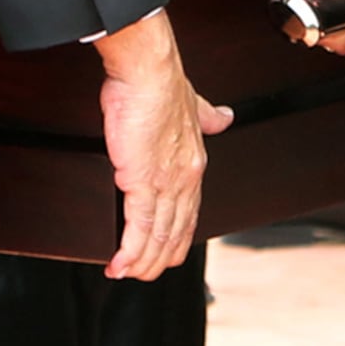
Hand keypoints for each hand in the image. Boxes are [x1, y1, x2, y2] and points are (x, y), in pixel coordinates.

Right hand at [92, 10, 231, 279]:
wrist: (148, 70)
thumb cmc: (160, 83)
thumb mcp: (192, 103)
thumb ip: (207, 116)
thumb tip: (225, 117)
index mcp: (194, 163)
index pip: (190, 210)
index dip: (179, 235)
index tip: (168, 250)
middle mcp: (185, 178)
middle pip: (176, 231)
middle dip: (161, 257)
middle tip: (145, 274)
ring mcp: (165, 183)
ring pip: (158, 235)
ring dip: (142, 261)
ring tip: (127, 275)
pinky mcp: (142, 181)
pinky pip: (138, 226)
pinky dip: (129, 250)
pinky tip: (120, 264)